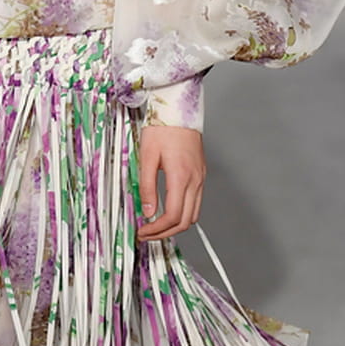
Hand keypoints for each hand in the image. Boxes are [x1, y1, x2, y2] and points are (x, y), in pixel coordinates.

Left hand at [136, 125, 205, 241]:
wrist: (179, 111)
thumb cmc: (162, 130)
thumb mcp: (147, 157)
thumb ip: (147, 187)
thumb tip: (148, 212)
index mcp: (181, 177)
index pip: (173, 216)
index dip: (157, 229)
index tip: (143, 231)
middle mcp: (195, 180)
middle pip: (186, 221)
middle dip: (166, 233)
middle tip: (147, 234)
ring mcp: (200, 179)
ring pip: (193, 214)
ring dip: (175, 225)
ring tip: (156, 227)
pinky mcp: (200, 175)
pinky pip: (195, 202)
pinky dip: (183, 213)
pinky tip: (167, 211)